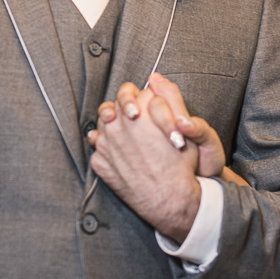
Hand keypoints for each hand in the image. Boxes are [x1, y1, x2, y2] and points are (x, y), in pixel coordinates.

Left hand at [86, 80, 201, 242]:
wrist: (171, 200)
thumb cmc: (180, 162)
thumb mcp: (183, 125)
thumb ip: (170, 96)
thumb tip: (154, 78)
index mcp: (136, 114)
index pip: (126, 92)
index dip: (136, 98)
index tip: (142, 108)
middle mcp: (116, 127)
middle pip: (110, 107)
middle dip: (122, 111)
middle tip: (134, 120)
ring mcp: (105, 146)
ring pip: (101, 126)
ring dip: (112, 127)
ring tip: (128, 137)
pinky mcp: (100, 164)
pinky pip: (96, 148)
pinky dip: (106, 148)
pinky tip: (121, 153)